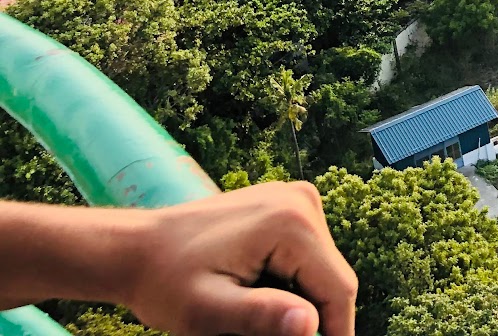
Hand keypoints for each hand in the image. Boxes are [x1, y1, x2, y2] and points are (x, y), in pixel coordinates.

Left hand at [121, 182, 356, 335]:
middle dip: (310, 317)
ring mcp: (295, 200)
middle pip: (331, 279)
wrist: (135, 248)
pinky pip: (305, 256)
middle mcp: (302, 202)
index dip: (336, 333)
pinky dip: (288, 283)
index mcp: (291, 223)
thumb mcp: (207, 312)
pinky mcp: (286, 206)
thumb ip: (259, 318)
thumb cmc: (164, 282)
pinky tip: (253, 294)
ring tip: (249, 316)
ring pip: (320, 270)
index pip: (338, 289)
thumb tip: (310, 325)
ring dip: (298, 302)